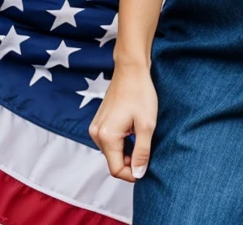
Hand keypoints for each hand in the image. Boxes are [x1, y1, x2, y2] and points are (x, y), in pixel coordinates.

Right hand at [88, 63, 157, 182]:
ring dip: (126, 150)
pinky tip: (132, 129)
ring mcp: (96, 127)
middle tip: (146, 146)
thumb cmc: (140, 93)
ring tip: (140, 134)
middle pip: (113, 161)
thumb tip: (138, 175)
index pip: (116, 170)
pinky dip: (121, 141)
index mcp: (106, 136)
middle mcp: (96, 133)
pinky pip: (109, 141)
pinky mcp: (99, 121)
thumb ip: (142, 153)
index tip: (146, 165)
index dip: (132, 173)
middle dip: (130, 161)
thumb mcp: (146, 126)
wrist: (130, 69)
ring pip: (112, 152)